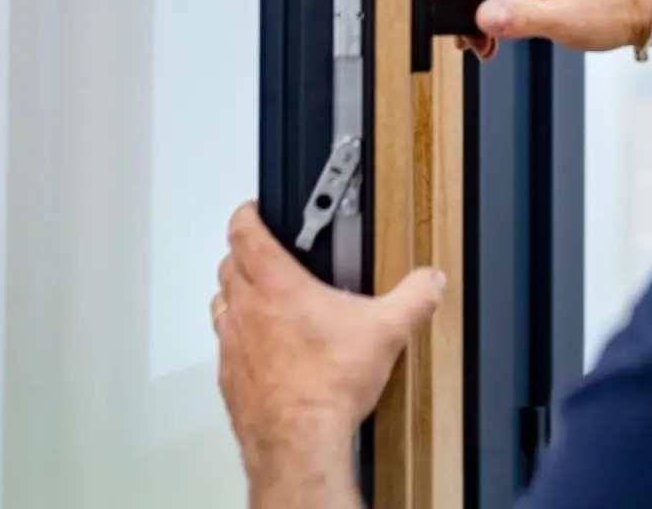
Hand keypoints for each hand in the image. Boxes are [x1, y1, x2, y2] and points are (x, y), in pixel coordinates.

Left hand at [214, 204, 444, 499]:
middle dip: (241, 253)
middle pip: (228, 266)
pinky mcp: (230, 378)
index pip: (246, 234)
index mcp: (278, 287)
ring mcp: (233, 345)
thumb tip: (431, 281)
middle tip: (257, 251)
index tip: (251, 209)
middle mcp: (248, 311)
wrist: (299, 441)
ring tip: (254, 296)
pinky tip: (258, 349)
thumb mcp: (387, 331)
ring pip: (220, 304)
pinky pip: (224, 347)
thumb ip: (414, 298)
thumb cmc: (328, 386)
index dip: (246, 215)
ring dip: (234, 294)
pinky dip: (236, 338)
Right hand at [449, 0, 651, 57]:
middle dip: (474, 16)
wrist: (643, 2)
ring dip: (490, 12)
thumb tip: (480, 17)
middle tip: (487, 48)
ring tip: (501, 42)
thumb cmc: (608, 10)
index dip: (461, 15)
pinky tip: (518, 24)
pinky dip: (506, 4)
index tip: (473, 43)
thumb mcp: (558, 21)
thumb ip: (515, 18)